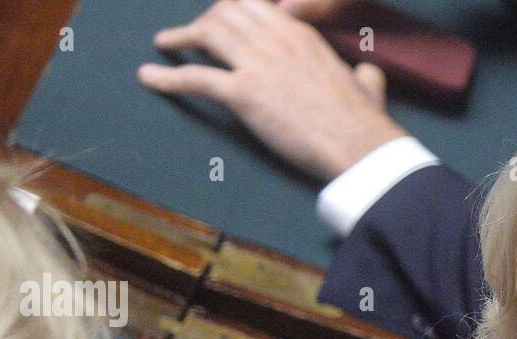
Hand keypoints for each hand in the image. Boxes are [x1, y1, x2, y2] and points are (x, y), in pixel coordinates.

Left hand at [138, 0, 407, 180]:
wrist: (360, 146)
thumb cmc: (366, 123)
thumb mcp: (368, 86)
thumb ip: (363, 75)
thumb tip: (368, 74)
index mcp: (301, 34)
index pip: (255, 6)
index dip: (230, 10)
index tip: (218, 18)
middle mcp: (275, 40)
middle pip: (225, 13)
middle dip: (203, 20)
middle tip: (191, 35)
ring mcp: (257, 65)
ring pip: (207, 34)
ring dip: (180, 37)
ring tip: (165, 45)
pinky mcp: (244, 94)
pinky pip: (195, 77)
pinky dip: (166, 77)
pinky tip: (148, 77)